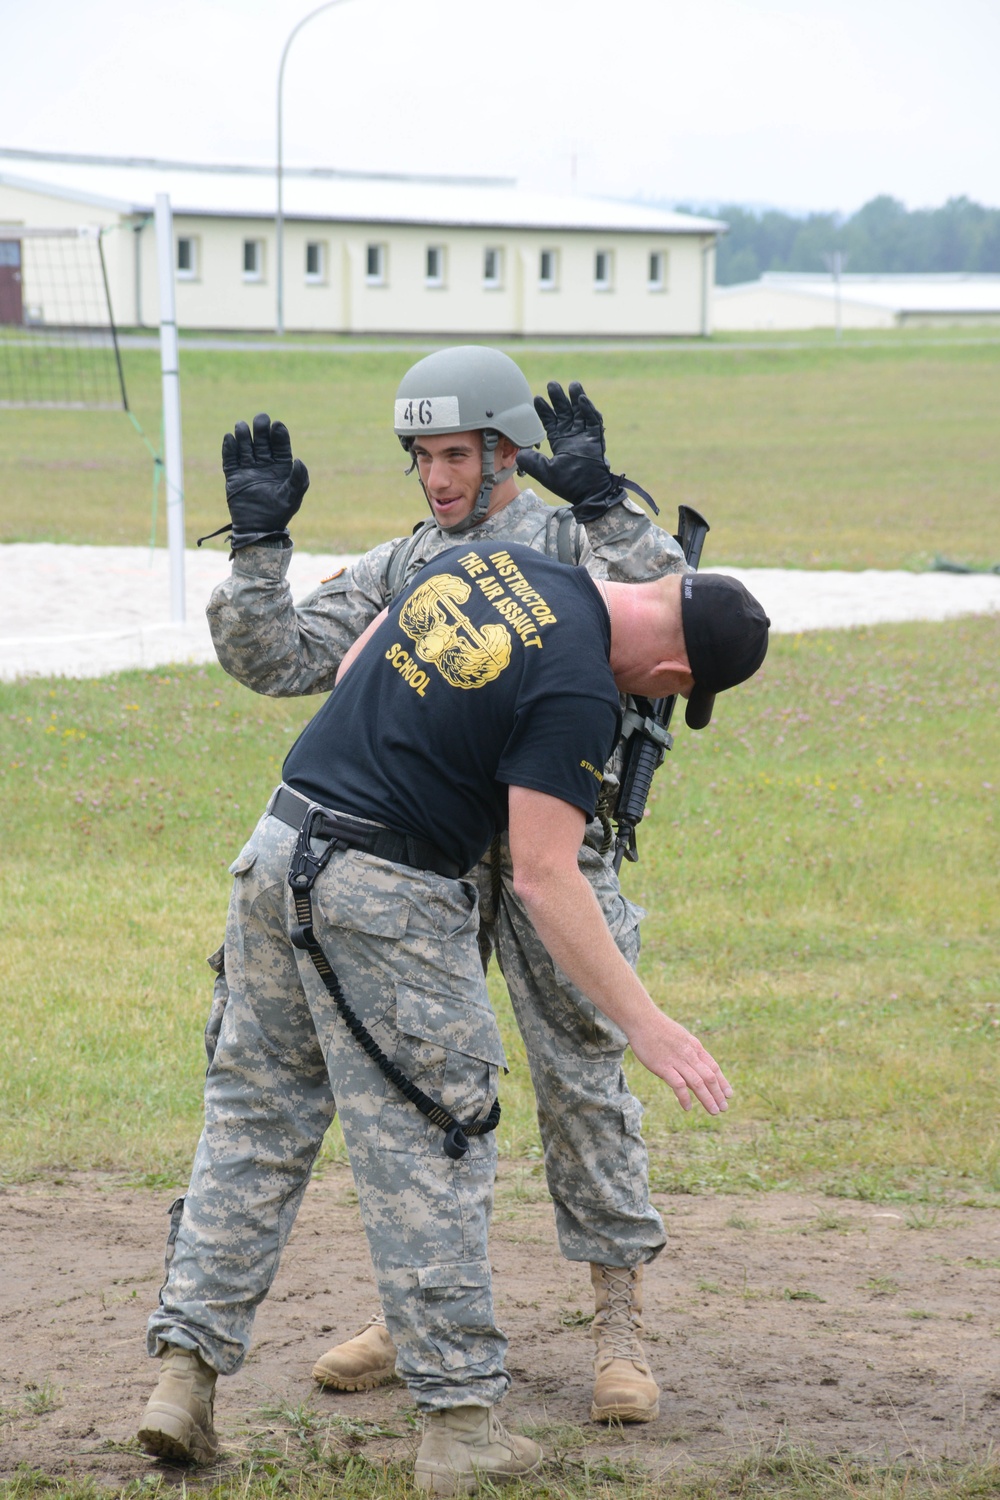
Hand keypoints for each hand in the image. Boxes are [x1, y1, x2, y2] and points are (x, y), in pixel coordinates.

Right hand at [221, 413, 308, 548]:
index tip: (277, 425)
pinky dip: (229, 448)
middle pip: (262, 442)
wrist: (258, 530)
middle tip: (260, 419)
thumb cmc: (278, 514)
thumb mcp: (293, 497)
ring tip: (242, 426)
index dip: (279, 435)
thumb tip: (299, 460)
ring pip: (245, 447)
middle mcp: (264, 465)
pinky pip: (230, 459)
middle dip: (261, 430)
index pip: (280, 446)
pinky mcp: (234, 477)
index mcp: (281, 467)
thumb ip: (299, 479)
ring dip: (243, 435)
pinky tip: (229, 438)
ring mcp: (248, 469)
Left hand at [515, 381, 624, 518]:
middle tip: (552, 384)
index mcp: (561, 443)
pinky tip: (580, 398)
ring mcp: (585, 437)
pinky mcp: (596, 439)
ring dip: (576, 398)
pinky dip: (588, 409)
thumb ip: (532, 462)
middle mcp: (573, 437)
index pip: (551, 422)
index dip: (544, 411)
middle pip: (566, 413)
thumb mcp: (545, 472)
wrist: (589, 493)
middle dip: (559, 399)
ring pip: (581, 412)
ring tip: (571, 384)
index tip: (536, 398)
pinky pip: (594, 420)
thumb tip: (518, 452)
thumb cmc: (568, 484)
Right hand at [626, 1009, 732, 1115]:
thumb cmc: (658, 1028)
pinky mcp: (663, 1066)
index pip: (713, 1067)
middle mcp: (689, 1055)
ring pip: (698, 1083)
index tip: (729, 1094)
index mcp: (695, 1047)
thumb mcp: (680, 1037)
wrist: (642, 1019)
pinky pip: (678, 1085)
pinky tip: (688, 1107)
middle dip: (718, 1094)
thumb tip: (694, 1067)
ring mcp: (677, 1061)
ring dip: (707, 1099)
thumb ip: (689, 1052)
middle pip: (709, 1077)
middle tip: (724, 1108)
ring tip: (714, 1111)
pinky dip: (685, 1097)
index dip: (722, 1082)